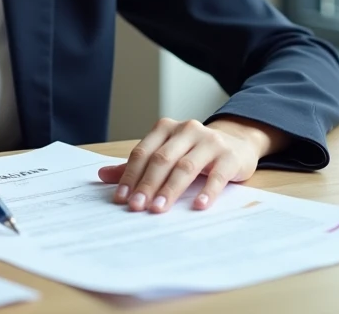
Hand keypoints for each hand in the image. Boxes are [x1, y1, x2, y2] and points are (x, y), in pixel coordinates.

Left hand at [98, 116, 287, 212]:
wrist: (237, 142)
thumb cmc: (194, 152)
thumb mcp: (165, 153)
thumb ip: (137, 165)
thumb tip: (102, 175)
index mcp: (165, 128)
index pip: (143, 152)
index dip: (130, 176)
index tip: (121, 198)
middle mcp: (186, 130)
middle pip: (162, 159)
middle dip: (147, 185)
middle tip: (137, 207)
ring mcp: (209, 141)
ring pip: (185, 166)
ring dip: (170, 190)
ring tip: (159, 209)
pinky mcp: (230, 156)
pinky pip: (216, 175)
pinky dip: (207, 191)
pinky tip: (199, 205)